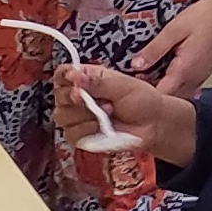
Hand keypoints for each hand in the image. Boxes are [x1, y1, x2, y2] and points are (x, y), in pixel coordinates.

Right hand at [55, 63, 193, 169]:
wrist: (153, 126)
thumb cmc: (142, 101)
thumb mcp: (122, 85)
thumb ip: (97, 82)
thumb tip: (74, 76)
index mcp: (87, 78)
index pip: (63, 74)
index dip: (64, 76)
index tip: (73, 79)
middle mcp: (79, 97)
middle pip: (58, 96)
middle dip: (75, 99)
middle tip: (94, 101)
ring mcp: (79, 118)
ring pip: (62, 117)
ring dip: (84, 116)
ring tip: (107, 113)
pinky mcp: (81, 136)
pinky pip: (70, 134)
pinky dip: (85, 131)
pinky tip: (100, 128)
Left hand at [129, 0, 211, 104]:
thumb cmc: (204, 17)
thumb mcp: (173, 30)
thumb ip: (154, 50)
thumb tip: (135, 65)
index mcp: (185, 71)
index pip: (160, 96)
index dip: (142, 94)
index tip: (128, 86)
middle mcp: (193, 80)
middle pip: (167, 99)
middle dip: (149, 93)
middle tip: (133, 80)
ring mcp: (198, 79)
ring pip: (174, 95)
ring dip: (159, 89)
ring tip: (144, 76)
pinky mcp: (200, 74)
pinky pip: (182, 87)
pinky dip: (169, 83)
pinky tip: (160, 72)